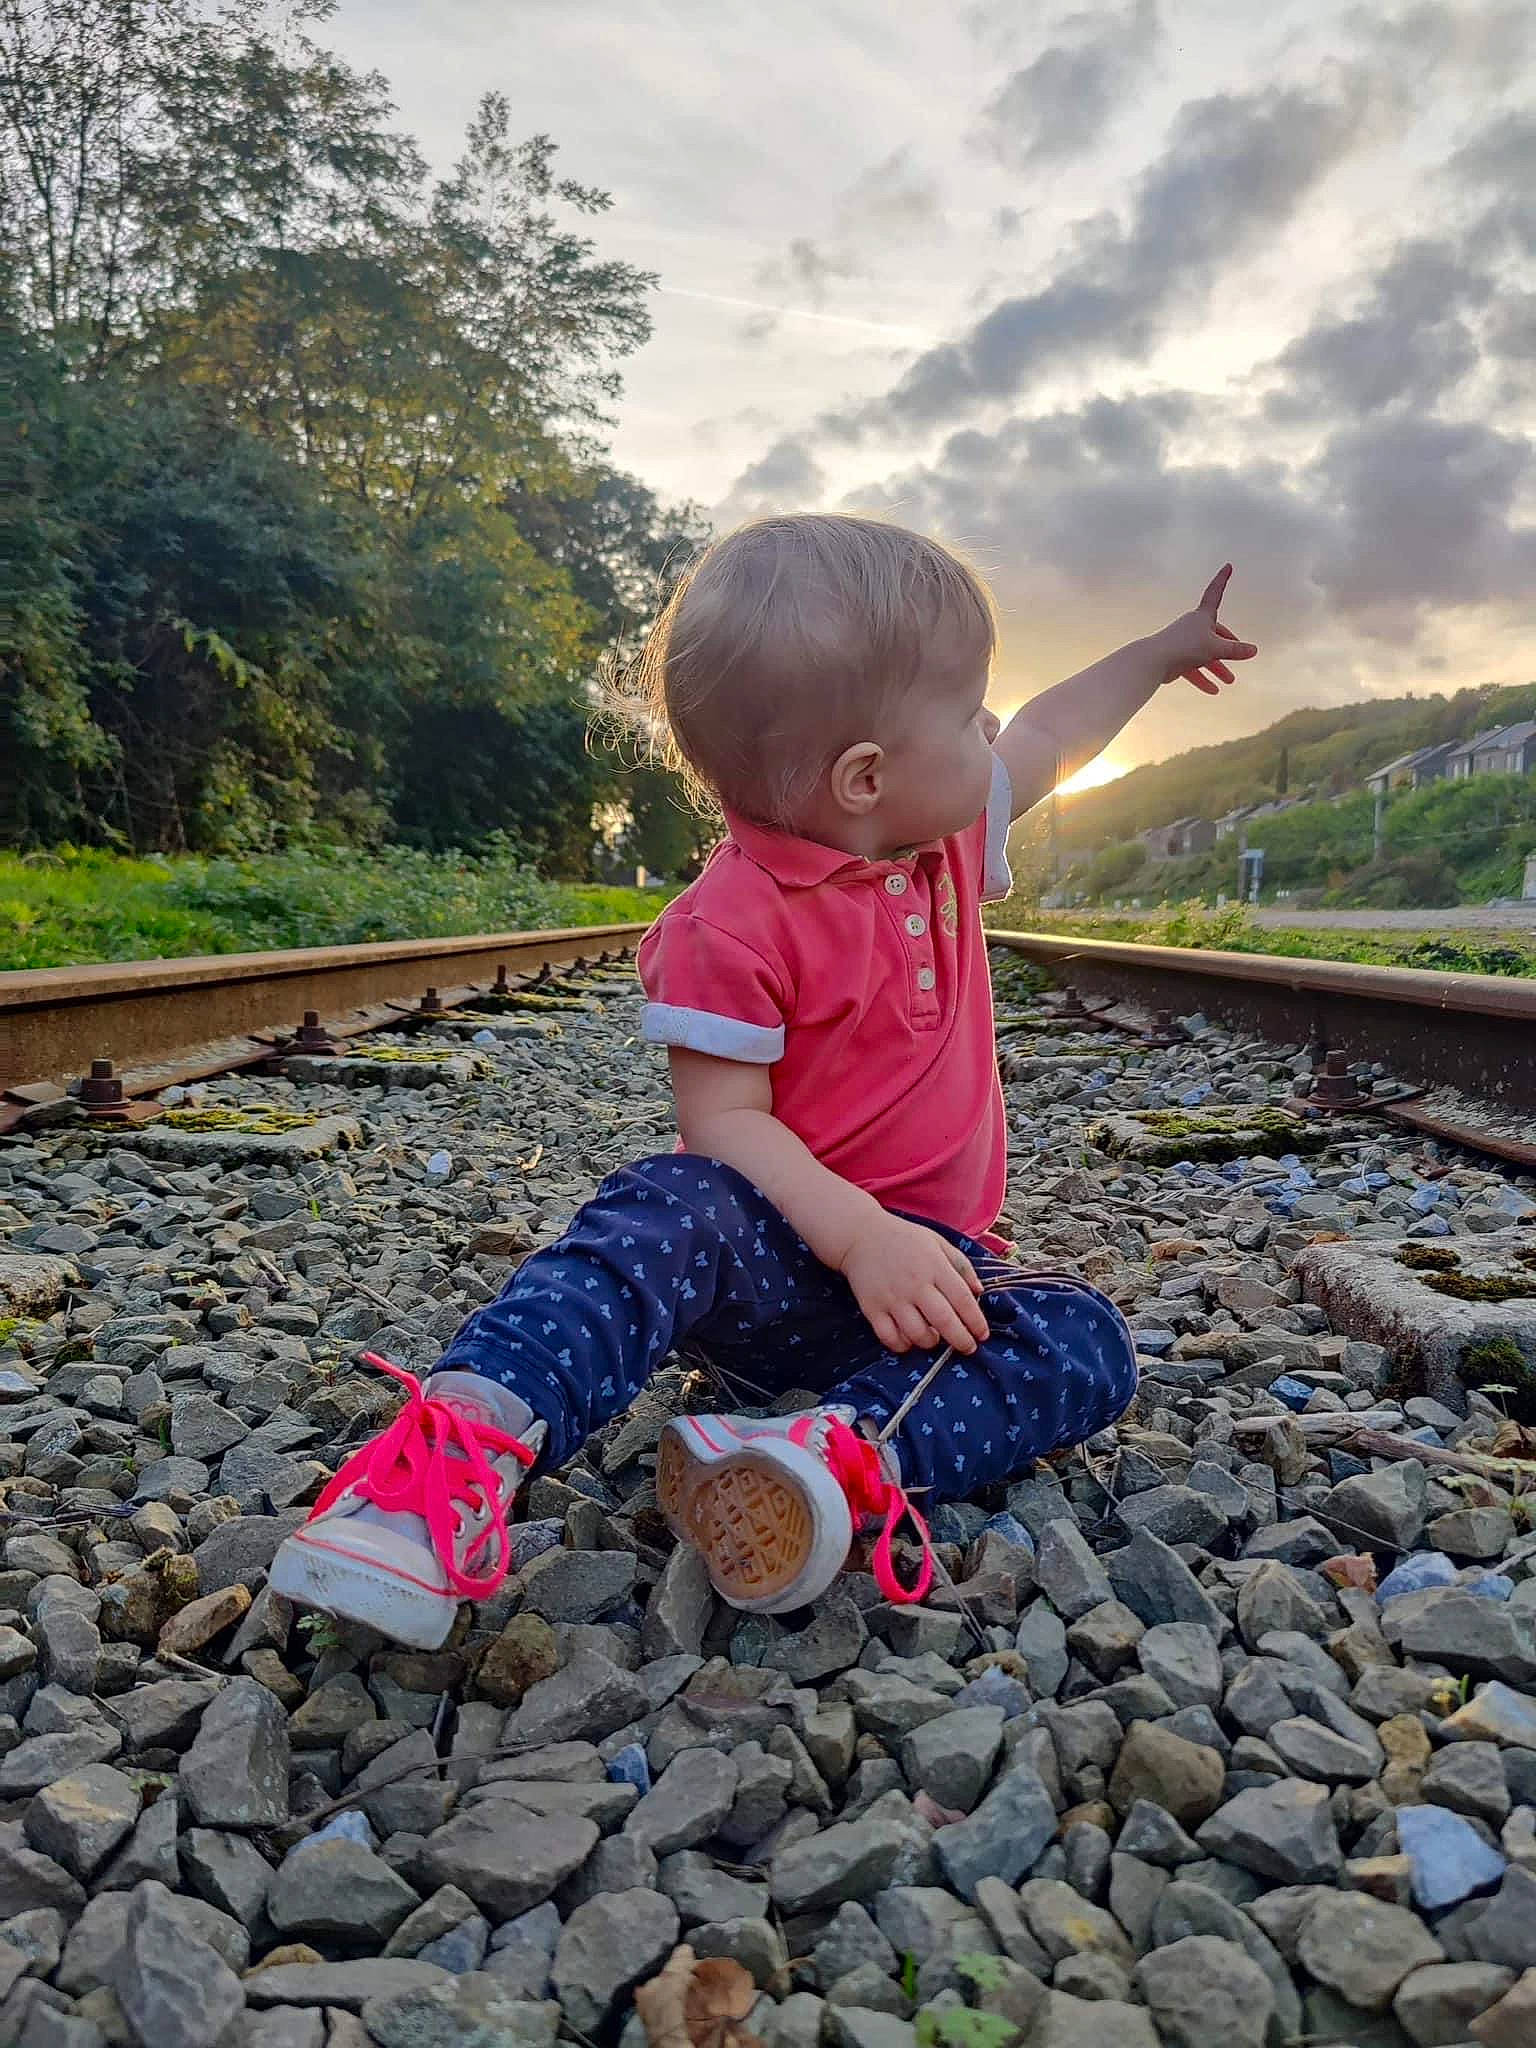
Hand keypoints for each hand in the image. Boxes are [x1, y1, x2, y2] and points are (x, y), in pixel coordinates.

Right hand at [839, 1212, 989, 1354]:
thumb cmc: (904, 1239)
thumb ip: (961, 1265)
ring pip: (917, 1334)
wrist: (861, 1235)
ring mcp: (892, 1298)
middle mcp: (915, 1284)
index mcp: (934, 1266)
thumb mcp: (938, 1243)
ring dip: (931, 1343)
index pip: (962, 1300)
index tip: (982, 1335)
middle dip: (961, 1340)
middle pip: (944, 1321)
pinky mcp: (872, 1308)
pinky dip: (903, 1345)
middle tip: (968, 1348)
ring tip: (935, 1338)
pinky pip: (889, 1337)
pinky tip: (909, 1339)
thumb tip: (979, 1292)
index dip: (976, 1321)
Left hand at [1155, 565, 1257, 696]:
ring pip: (1204, 655)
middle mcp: (1192, 627)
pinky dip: (1202, 679)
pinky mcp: (1175, 659)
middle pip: (1215, 635)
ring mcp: (1183, 643)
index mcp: (1201, 616)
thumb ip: (1235, 650)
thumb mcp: (1215, 648)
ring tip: (1230, 682)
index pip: (1215, 592)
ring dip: (1217, 669)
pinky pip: (1192, 669)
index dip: (1222, 579)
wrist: (1153, 661)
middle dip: (1228, 647)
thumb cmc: (1184, 647)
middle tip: (1239, 654)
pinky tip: (1213, 691)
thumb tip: (1254, 650)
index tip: (1228, 566)